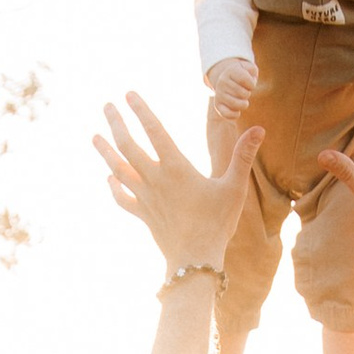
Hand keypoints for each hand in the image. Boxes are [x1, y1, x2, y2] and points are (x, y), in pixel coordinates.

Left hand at [96, 91, 257, 274]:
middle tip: (106, 106)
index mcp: (176, 168)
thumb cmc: (218, 223)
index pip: (155, 130)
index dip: (141, 110)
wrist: (196, 260)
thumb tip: (259, 129)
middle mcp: (155, 179)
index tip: (128, 93)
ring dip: (105, 151)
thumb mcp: (235, 187)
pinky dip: (114, 187)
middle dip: (116, 123)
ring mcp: (146, 198)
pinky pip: (122, 198)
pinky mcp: (144, 215)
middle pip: (128, 145)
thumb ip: (243, 156)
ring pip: (118, 169)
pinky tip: (109, 178)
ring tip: (94, 137)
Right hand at [206, 56, 255, 117]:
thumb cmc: (243, 75)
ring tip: (242, 99)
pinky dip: (235, 114)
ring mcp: (218, 94)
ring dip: (244, 104)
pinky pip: (227, 114)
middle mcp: (222, 82)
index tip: (250, 84)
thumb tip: (251, 79)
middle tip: (244, 91)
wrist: (227, 80)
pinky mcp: (217, 105)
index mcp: (230, 71)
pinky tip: (237, 110)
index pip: (245, 80)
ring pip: (238, 105)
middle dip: (248, 94)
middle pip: (244, 94)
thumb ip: (252, 70)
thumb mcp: (249, 68)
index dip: (252, 84)